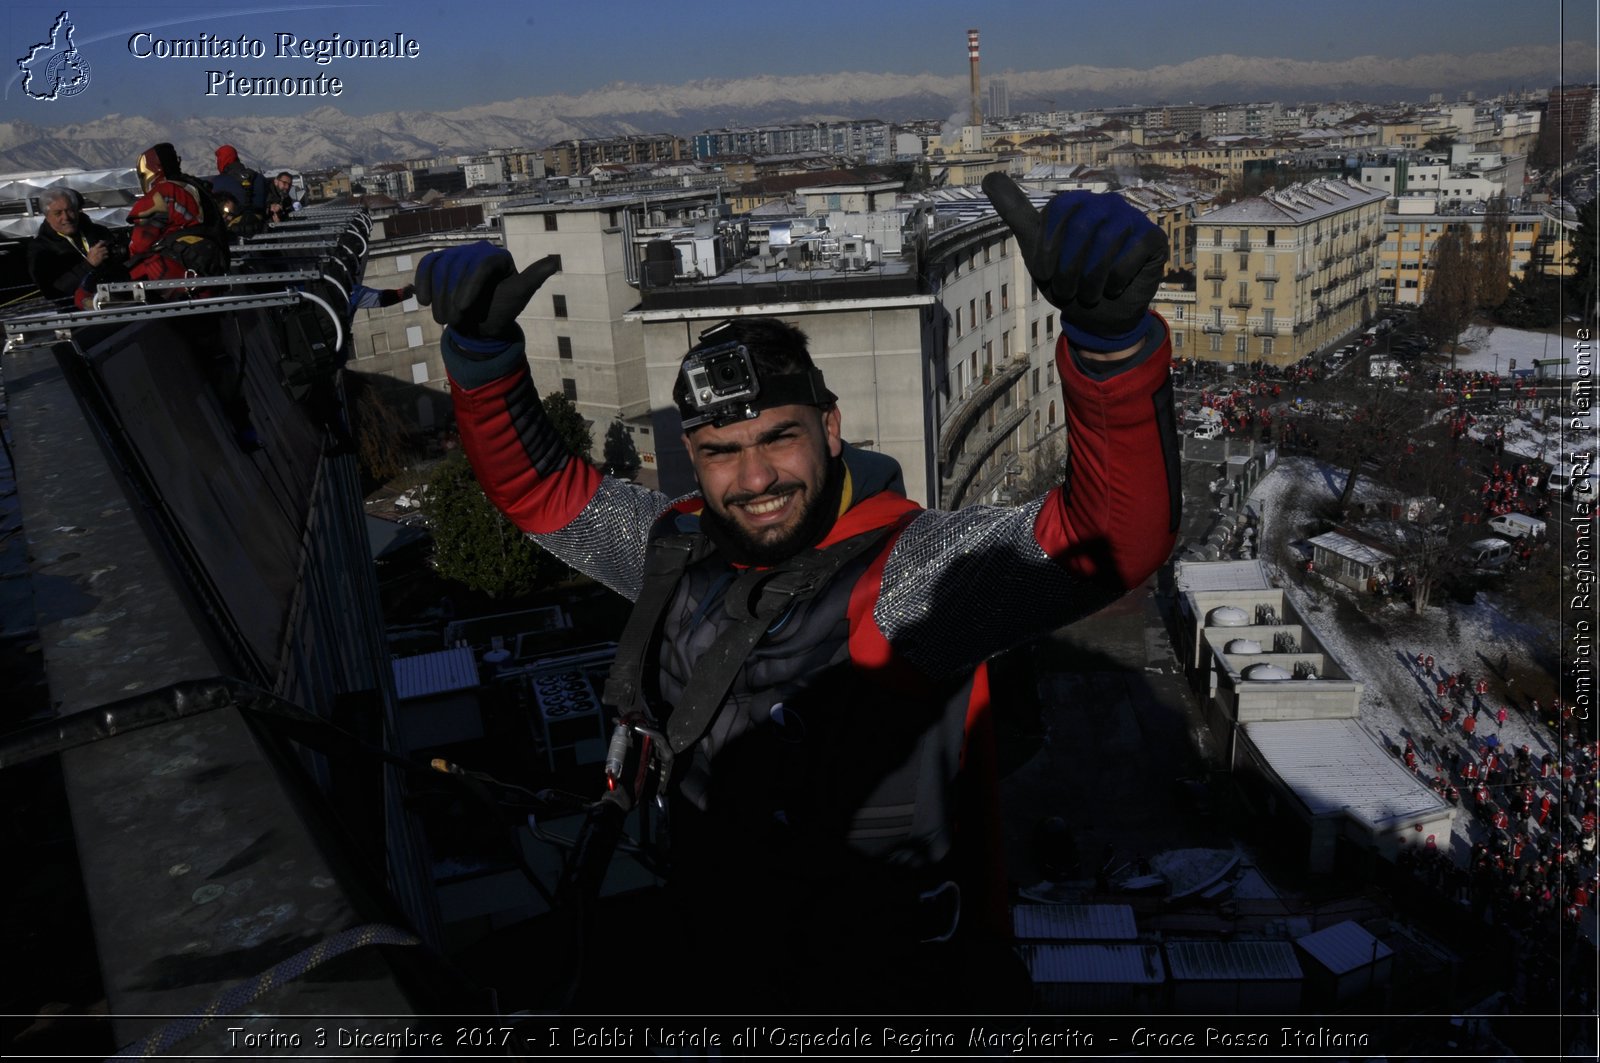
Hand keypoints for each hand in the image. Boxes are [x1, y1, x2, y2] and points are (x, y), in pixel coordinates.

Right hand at [85, 241, 108, 267]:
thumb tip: (97, 246)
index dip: (103, 242)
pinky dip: (106, 256)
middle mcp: (98, 250)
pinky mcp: (102, 258)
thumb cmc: (89, 257)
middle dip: (105, 249)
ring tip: (105, 253)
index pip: (99, 243)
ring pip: (106, 251)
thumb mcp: (90, 251)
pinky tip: (105, 256)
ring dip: (106, 252)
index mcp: (94, 248)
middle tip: (104, 249)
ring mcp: (100, 254)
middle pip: (104, 248)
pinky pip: (106, 256)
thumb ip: (94, 248)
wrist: (90, 263)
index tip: (104, 242)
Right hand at [415, 242, 559, 340]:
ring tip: (444, 320)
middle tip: (454, 320)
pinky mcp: (440, 262)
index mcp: (499, 256)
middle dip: (453, 296)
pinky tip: (423, 300)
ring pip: (442, 268)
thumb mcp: (519, 295)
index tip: (464, 308)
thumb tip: (554, 261)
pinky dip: (422, 281)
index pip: (482, 265)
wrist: (480, 324)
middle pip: (459, 267)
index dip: (470, 286)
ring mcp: (457, 255)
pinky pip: (427, 265)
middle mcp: (477, 250)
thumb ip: (533, 278)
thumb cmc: (502, 310)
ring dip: (439, 296)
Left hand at [983, 173, 1167, 349]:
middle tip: (1068, 290)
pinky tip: (1114, 289)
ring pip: (1107, 243)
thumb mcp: (1036, 248)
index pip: (1057, 213)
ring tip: (1089, 293)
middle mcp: (1106, 203)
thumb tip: (989, 176)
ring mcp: (1133, 218)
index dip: (1049, 249)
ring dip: (1091, 279)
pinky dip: (1116, 280)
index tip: (1047, 274)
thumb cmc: (1067, 280)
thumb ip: (1015, 212)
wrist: (1098, 316)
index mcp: (1078, 203)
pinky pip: (1131, 255)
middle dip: (1069, 269)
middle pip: (1081, 228)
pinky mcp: (1154, 238)